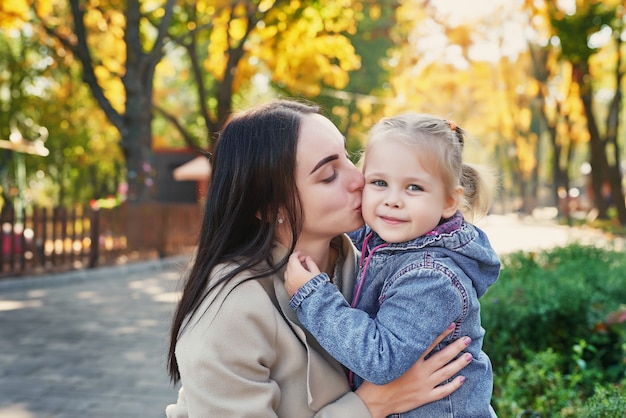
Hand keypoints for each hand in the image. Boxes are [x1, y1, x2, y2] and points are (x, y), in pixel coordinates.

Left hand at [284, 252, 320, 295]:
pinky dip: (291, 276)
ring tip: (301, 270)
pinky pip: (287, 279)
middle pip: (289, 264)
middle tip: (303, 261)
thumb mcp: (316, 272)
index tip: (300, 254)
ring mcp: (287, 284)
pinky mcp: (287, 289)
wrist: (313, 301)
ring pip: (287, 272)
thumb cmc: (316, 288)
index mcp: (296, 271)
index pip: (292, 258)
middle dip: (295, 261)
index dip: (297, 254)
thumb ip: (311, 263)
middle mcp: (289, 277)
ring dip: (292, 269)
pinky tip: (298, 278)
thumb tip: (307, 259)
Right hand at [355, 324, 471, 417]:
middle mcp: (420, 372)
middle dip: (456, 347)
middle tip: (468, 340)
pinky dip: (454, 385)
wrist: (374, 401)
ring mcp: (424, 385)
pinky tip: (462, 379)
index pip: (430, 343)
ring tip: (469, 356)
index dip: (442, 334)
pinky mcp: (424, 397)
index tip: (452, 326)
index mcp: (410, 360)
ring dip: (459, 364)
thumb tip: (404, 334)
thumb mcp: (386, 358)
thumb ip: (397, 347)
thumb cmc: (377, 377)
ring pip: (446, 373)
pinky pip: (443, 391)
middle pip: (443, 357)